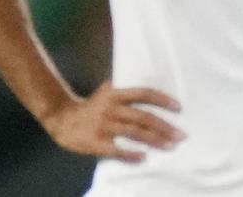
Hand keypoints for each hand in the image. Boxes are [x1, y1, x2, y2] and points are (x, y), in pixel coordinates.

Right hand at [40, 82, 183, 161]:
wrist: (61, 119)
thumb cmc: (91, 106)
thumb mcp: (106, 91)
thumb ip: (125, 90)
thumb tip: (151, 84)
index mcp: (115, 94)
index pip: (144, 93)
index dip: (162, 100)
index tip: (179, 107)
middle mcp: (111, 108)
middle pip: (143, 117)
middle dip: (165, 126)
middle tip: (181, 135)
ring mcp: (103, 126)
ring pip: (134, 133)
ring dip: (155, 140)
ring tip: (170, 146)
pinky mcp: (96, 142)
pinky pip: (116, 150)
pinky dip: (131, 154)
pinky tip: (144, 157)